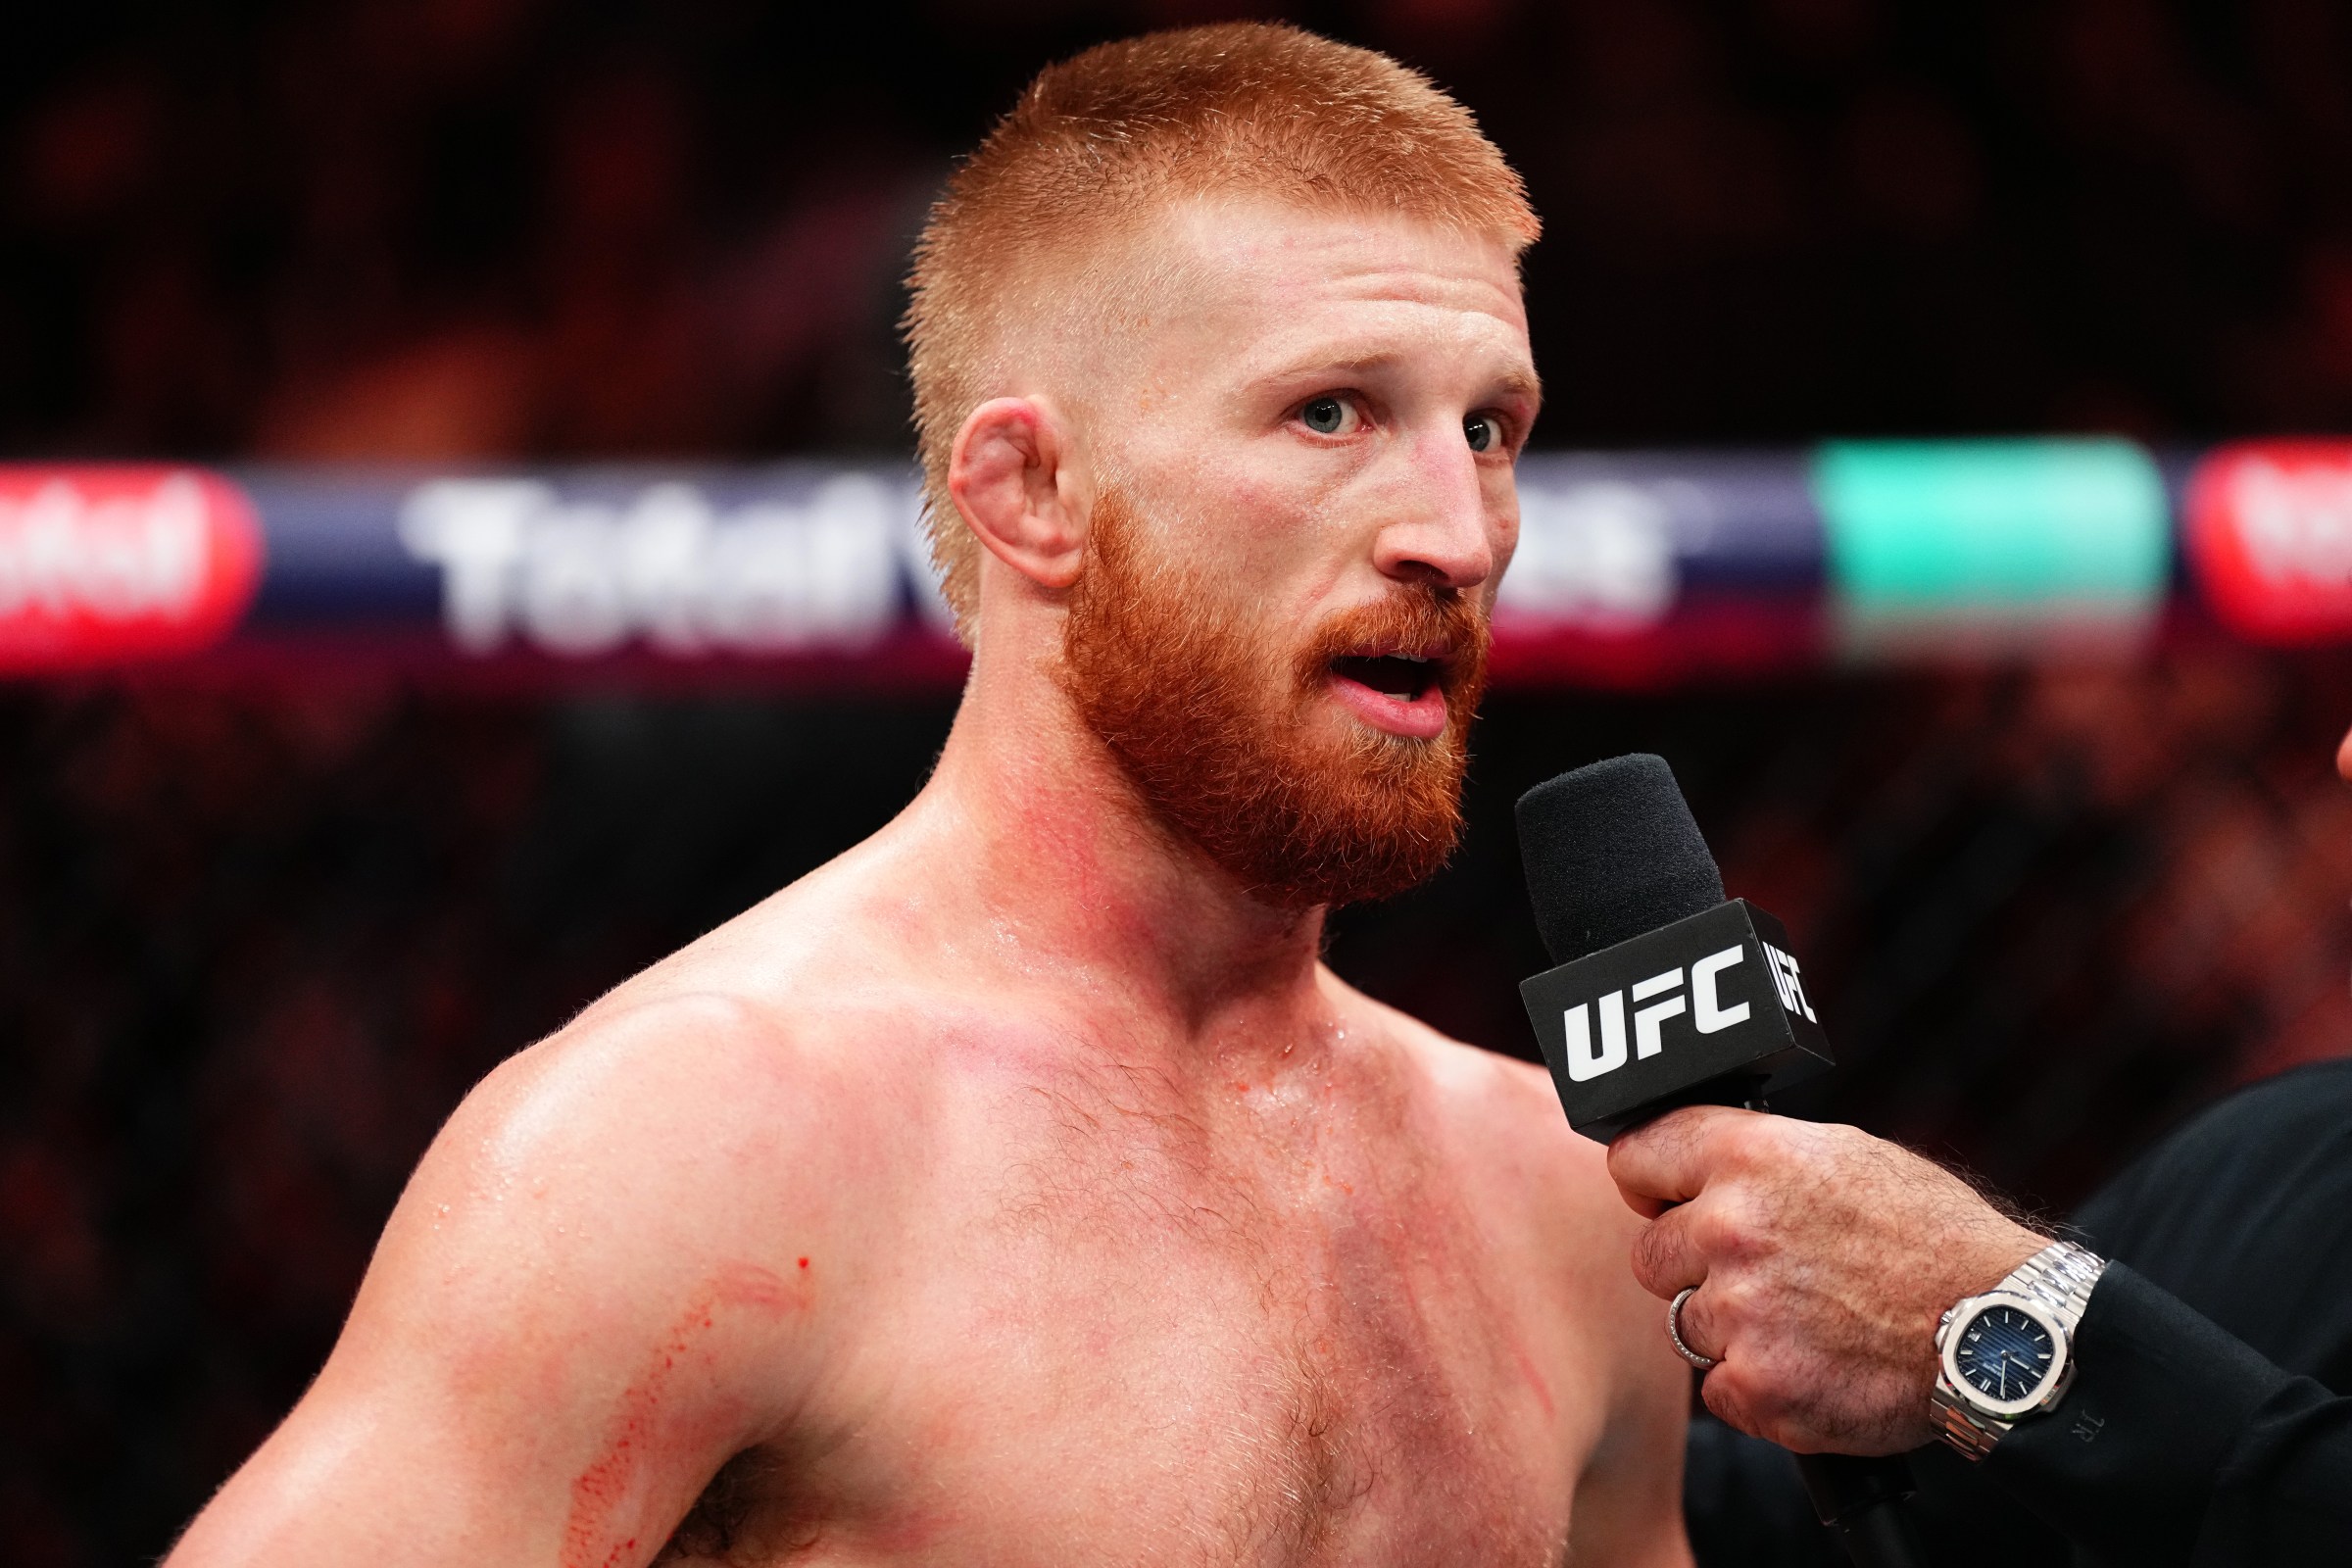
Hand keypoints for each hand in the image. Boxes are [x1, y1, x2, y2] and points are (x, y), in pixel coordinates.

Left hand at [1608, 1106, 2046, 1454]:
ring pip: (1686, 1325)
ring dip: (1734, 1331)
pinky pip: (1719, 1389)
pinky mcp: (1758, 1385)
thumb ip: (1755, 1160)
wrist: (2001, 1329)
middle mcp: (1732, 1227)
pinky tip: (1816, 1365)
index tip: (1663, 1200)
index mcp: (1749, 1156)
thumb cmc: (1933, 1238)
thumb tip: (1691, 1170)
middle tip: (1769, 1276)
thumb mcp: (1843, 1154)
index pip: (1635, 1156)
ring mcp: (1741, 1311)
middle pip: (1651, 1254)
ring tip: (1812, 1320)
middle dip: (1695, 1268)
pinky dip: (1759, 1387)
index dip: (1650, 1183)